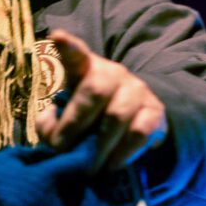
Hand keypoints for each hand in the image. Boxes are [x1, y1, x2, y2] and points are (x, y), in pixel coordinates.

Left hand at [35, 29, 167, 171]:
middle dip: (75, 123)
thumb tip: (53, 133)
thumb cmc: (87, 120)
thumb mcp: (64, 120)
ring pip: (117, 115)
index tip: (56, 37)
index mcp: (84, 69)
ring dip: (99, 146)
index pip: (76, 54)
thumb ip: (50, 126)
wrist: (131, 125)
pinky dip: (123, 153)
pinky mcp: (154, 110)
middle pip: (96, 89)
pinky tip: (112, 165)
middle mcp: (112, 73)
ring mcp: (136, 89)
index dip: (67, 46)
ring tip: (88, 168)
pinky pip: (139, 132)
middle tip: (62, 149)